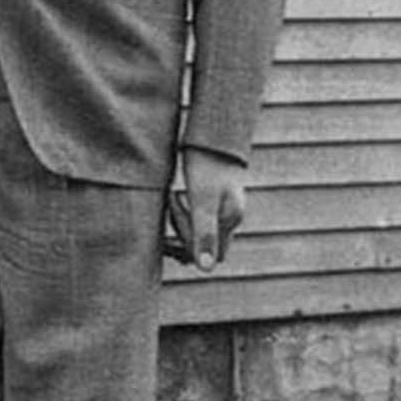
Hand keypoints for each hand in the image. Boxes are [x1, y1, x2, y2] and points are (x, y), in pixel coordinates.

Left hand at [164, 147, 245, 272]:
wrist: (211, 130)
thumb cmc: (205, 163)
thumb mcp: (201, 199)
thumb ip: (204, 233)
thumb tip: (206, 270)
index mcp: (230, 219)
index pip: (210, 256)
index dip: (189, 249)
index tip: (174, 226)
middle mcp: (230, 216)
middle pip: (205, 246)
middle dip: (182, 236)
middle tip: (170, 208)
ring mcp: (223, 206)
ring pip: (199, 231)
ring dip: (181, 223)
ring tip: (173, 198)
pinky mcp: (213, 196)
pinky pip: (198, 217)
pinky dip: (182, 213)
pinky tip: (175, 196)